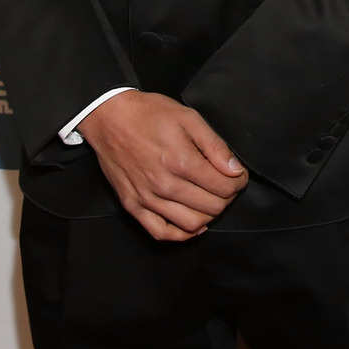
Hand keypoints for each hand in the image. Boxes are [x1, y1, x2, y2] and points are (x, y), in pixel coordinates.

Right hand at [77, 90, 248, 240]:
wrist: (110, 118)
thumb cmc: (149, 114)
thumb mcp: (189, 118)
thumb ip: (215, 146)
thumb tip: (234, 169)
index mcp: (182, 161)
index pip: (225, 187)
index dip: (239, 182)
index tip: (238, 175)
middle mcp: (165, 185)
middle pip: (213, 207)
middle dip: (227, 197)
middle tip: (226, 185)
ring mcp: (147, 199)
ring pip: (192, 224)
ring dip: (209, 215)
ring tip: (211, 200)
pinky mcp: (132, 206)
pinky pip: (161, 233)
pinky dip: (182, 234)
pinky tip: (193, 223)